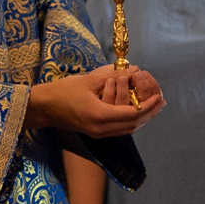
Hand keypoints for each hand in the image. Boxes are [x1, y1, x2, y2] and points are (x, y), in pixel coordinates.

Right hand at [30, 65, 165, 136]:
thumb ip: (113, 76)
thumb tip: (135, 71)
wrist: (44, 108)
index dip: (148, 106)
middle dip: (149, 114)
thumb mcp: (88, 80)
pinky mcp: (95, 132)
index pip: (132, 114)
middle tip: (161, 102)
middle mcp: (101, 129)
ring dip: (142, 119)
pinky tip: (136, 112)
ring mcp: (98, 133)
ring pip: (127, 129)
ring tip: (153, 107)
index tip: (159, 96)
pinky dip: (131, 121)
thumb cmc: (63, 91)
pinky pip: (119, 129)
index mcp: (99, 115)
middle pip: (133, 125)